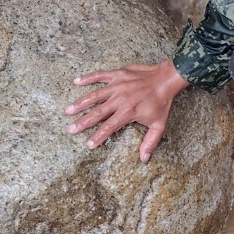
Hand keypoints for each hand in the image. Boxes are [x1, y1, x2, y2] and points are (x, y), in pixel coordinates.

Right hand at [64, 59, 188, 162]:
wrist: (165, 79)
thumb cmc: (161, 103)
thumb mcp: (159, 125)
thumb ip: (150, 142)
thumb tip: (144, 159)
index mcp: (128, 112)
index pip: (109, 127)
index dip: (98, 136)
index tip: (88, 144)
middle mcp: (119, 99)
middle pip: (97, 113)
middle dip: (82, 122)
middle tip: (70, 129)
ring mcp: (117, 86)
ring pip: (94, 95)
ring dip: (80, 103)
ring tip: (67, 110)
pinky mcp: (117, 74)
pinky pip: (99, 75)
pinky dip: (87, 77)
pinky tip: (76, 81)